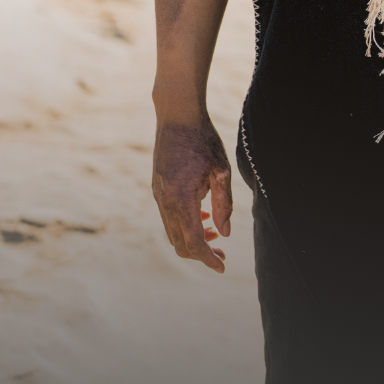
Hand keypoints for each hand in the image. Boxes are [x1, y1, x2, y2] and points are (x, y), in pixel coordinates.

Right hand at [152, 117, 232, 273]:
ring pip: (172, 232)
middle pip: (180, 243)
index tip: (223, 266)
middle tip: (222, 255)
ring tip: (216, 236)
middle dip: (201, 254)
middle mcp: (165, 201)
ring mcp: (158, 195)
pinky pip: (168, 217)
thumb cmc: (203, 140)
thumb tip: (225, 233)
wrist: (177, 117)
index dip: (208, 259)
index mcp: (181, 199)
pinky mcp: (157, 189)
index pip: (193, 241)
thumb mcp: (221, 170)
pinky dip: (184, 225)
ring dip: (192, 240)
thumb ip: (224, 203)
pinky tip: (202, 217)